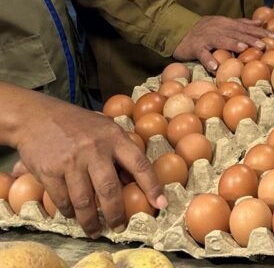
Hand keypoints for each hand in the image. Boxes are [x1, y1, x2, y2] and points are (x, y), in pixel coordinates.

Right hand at [12, 91, 165, 236]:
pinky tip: (73, 215)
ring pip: (85, 200)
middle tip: (120, 227)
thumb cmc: (78, 124)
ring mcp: (71, 162)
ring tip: (95, 230)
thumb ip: (120, 149)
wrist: (38, 117)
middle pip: (110, 189)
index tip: (160, 204)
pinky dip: (69, 211)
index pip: (139, 164)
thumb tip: (134, 178)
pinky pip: (62, 199)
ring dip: (90, 220)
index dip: (152, 186)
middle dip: (116, 213)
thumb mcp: (106, 128)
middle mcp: (94, 150)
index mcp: (114, 138)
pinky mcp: (49, 171)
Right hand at [173, 15, 271, 71]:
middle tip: (264, 45)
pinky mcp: (195, 47)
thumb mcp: (224, 23)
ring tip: (244, 50)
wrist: (179, 31)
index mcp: (226, 23)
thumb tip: (261, 22)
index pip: (246, 27)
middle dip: (251, 38)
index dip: (260, 32)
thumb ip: (242, 23)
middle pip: (237, 33)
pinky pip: (202, 54)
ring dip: (233, 45)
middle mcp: (218, 28)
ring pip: (221, 41)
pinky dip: (208, 60)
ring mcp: (206, 38)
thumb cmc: (205, 30)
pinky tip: (215, 67)